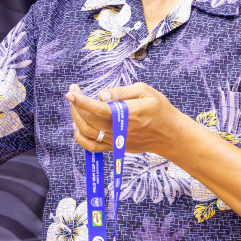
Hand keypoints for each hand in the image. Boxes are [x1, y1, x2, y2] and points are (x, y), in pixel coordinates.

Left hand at [66, 82, 191, 155]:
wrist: (170, 134)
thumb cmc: (158, 109)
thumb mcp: (145, 92)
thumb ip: (121, 92)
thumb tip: (100, 95)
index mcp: (130, 113)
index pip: (100, 109)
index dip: (82, 101)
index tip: (71, 92)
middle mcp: (121, 130)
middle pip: (90, 120)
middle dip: (76, 106)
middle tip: (73, 93)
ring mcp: (117, 141)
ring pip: (88, 133)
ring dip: (76, 118)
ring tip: (75, 106)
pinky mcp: (115, 148)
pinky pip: (92, 147)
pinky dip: (80, 138)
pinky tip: (77, 125)